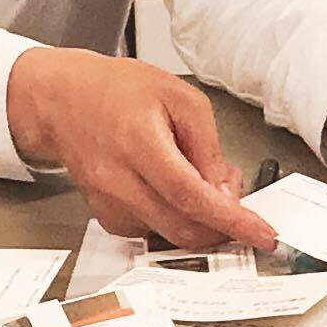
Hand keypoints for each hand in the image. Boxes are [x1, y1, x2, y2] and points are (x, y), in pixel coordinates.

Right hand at [11, 47, 274, 249]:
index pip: (191, 195)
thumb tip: (225, 191)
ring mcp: (108, 204)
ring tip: (198, 181)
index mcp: (139, 143)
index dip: (231, 220)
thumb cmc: (117, 91)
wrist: (63, 101)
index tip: (263, 235)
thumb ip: (207, 146)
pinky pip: (152, 232)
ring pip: (170, 235)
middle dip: (222, 227)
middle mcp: (119, 181)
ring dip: (198, 221)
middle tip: (237, 203)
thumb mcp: (178, 97)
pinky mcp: (106, 217)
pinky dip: (174, 219)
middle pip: (183, 228)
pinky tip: (173, 191)